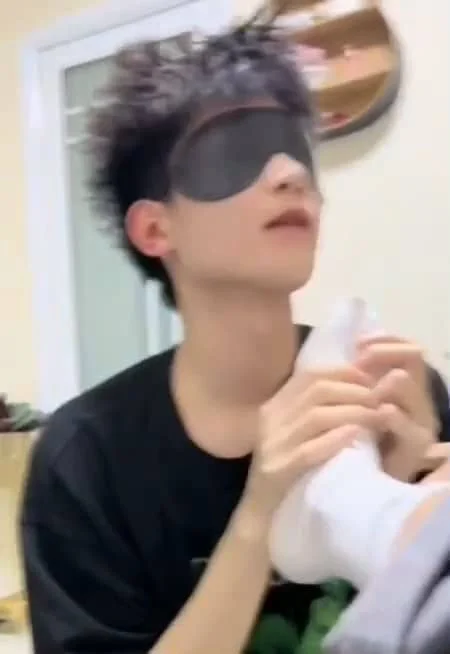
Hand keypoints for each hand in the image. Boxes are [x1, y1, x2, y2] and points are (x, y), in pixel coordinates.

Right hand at [242, 366, 378, 520]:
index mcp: (275, 407)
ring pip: (314, 417)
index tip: (370, 378)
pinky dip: (334, 439)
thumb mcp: (296, 435)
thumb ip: (316, 412)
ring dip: (352, 412)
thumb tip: (358, 389)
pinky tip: (355, 435)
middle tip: (380, 398)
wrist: (260, 516)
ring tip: (377, 416)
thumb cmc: (288, 473)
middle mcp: (270, 420)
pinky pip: (307, 451)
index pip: (309, 375)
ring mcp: (271, 445)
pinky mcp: (276, 471)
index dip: (342, 372)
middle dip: (353, 391)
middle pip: (315, 391)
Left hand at [357, 336, 438, 480]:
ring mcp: (421, 422)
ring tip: (370, 380)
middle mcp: (419, 397)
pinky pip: (409, 427)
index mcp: (407, 383)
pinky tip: (382, 411)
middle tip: (358, 360)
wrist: (370, 478)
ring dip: (388, 382)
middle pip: (413, 360)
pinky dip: (394, 417)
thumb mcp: (363, 400)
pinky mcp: (417, 447)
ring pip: (412, 390)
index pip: (407, 348)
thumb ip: (362, 377)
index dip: (385, 340)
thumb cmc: (364, 434)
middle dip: (383, 354)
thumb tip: (350, 345)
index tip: (359, 342)